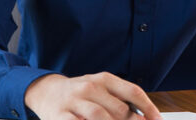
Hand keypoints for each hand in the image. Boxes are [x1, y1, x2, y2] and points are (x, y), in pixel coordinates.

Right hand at [24, 72, 161, 119]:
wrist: (46, 92)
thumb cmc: (80, 94)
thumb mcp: (101, 89)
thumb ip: (121, 100)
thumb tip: (146, 117)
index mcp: (103, 79)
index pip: (133, 91)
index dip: (149, 108)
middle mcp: (89, 87)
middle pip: (119, 109)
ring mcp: (74, 101)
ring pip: (100, 116)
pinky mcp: (60, 115)